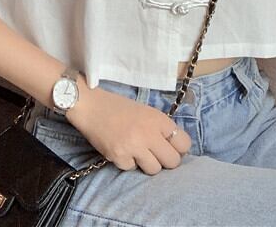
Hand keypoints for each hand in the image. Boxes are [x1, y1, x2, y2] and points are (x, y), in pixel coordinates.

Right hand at [66, 85, 191, 174]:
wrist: (90, 106)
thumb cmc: (118, 107)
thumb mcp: (145, 112)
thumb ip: (160, 128)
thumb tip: (174, 147)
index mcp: (158, 119)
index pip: (184, 143)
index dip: (178, 148)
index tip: (170, 147)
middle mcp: (149, 133)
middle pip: (173, 161)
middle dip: (166, 160)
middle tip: (155, 154)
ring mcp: (134, 147)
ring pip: (154, 169)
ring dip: (147, 164)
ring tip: (137, 152)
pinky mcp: (119, 157)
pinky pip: (132, 169)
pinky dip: (128, 162)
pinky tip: (121, 150)